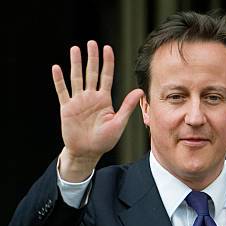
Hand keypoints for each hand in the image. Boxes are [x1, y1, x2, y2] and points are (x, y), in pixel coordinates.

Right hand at [52, 40, 142, 180]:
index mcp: (104, 99)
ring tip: (75, 49)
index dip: (107, 62)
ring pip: (76, 78)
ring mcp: (78, 101)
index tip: (107, 48)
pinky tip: (57, 68)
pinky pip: (62, 92)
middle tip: (91, 43)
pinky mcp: (67, 108)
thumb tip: (140, 91)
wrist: (88, 152)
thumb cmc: (105, 140)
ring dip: (75, 64)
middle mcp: (91, 97)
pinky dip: (59, 80)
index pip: (106, 76)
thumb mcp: (119, 123)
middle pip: (91, 73)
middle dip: (92, 58)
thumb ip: (127, 106)